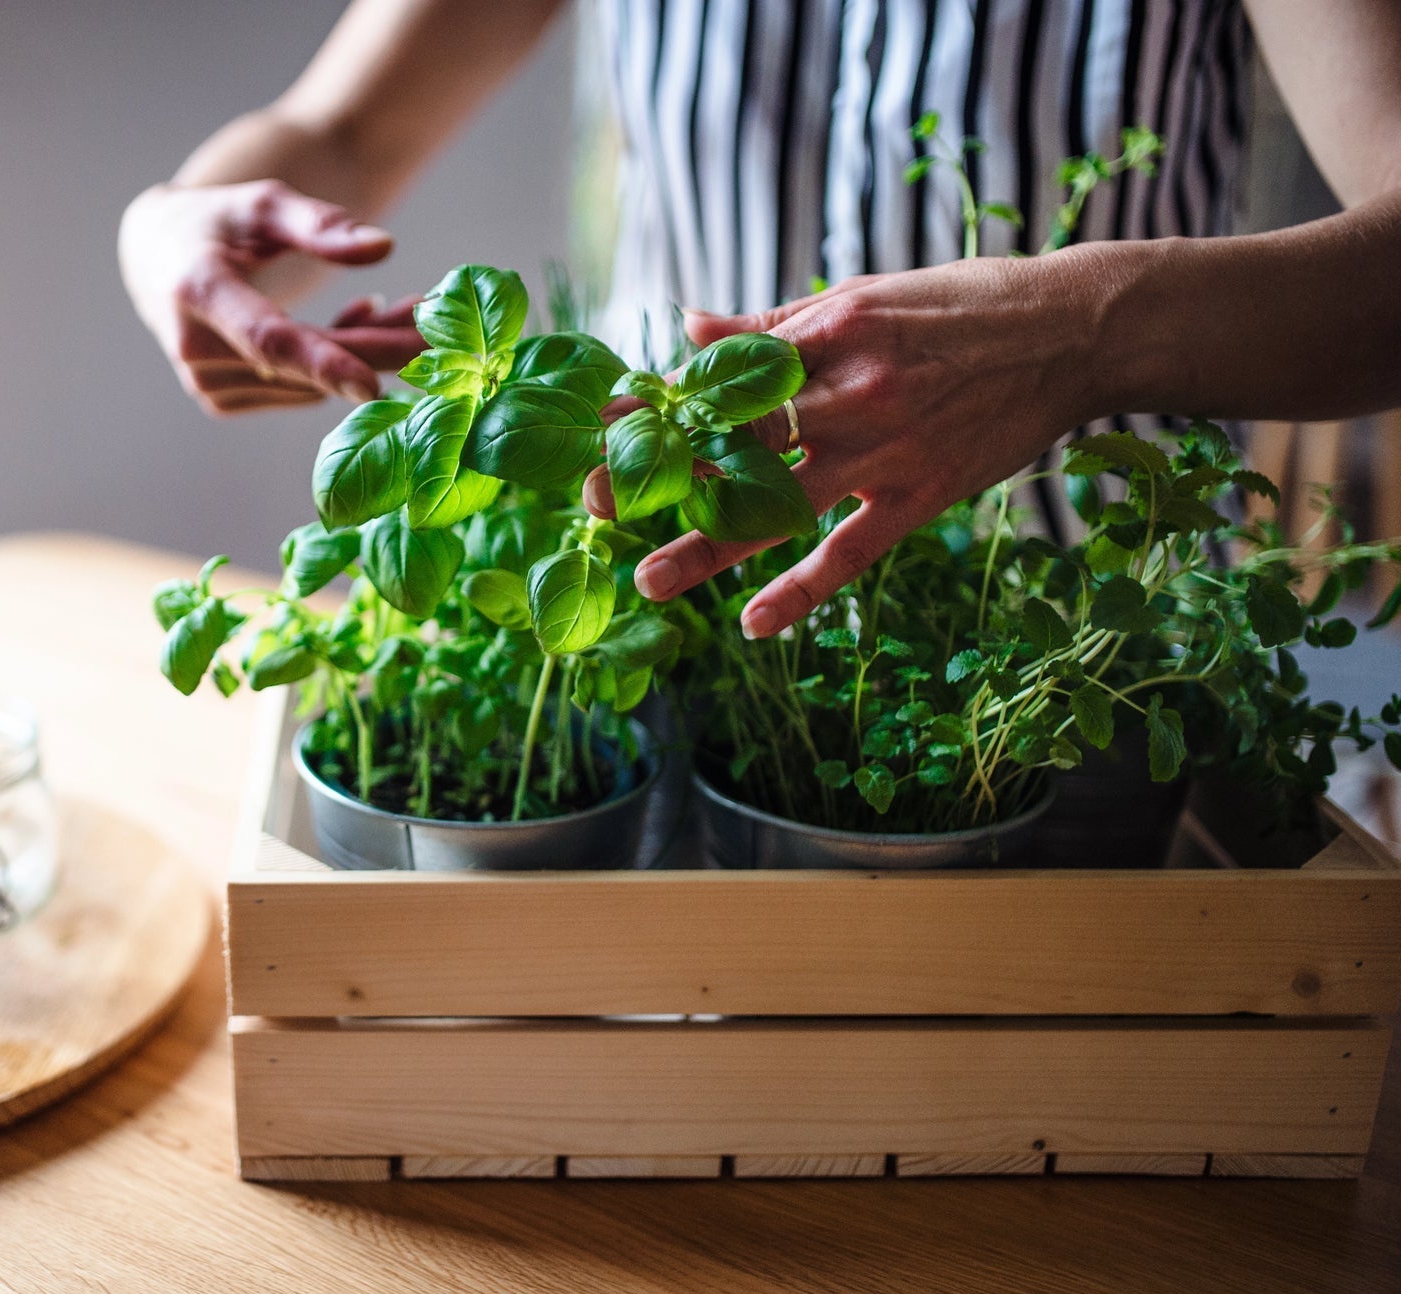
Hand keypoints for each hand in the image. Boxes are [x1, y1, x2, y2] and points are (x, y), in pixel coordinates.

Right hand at [119, 178, 426, 414]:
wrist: (153, 256)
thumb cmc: (213, 221)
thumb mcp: (259, 202)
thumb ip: (318, 224)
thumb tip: (383, 247)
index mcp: (199, 292)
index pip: (267, 338)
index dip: (322, 362)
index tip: (373, 385)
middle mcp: (196, 350)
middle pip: (305, 365)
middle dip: (380, 351)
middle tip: (444, 331)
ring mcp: (206, 384)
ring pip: (311, 382)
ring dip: (364, 352)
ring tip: (396, 307)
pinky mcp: (220, 401)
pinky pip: (298, 390)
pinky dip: (335, 364)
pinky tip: (355, 323)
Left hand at [586, 256, 1107, 635]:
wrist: (1075, 330)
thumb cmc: (962, 307)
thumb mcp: (863, 297)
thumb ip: (773, 326)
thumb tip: (689, 330)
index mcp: (827, 330)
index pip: (724, 375)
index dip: (660, 403)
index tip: (603, 424)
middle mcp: (850, 389)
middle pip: (736, 441)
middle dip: (662, 472)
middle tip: (593, 502)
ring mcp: (886, 447)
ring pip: (778, 504)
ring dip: (706, 544)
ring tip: (646, 579)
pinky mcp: (922, 494)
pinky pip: (850, 551)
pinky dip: (801, 590)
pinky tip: (752, 622)